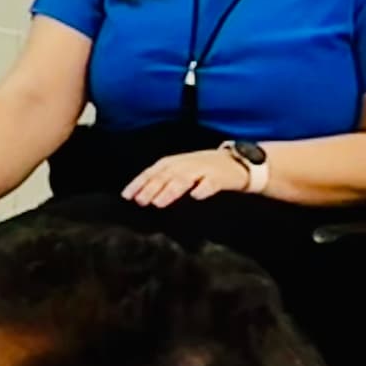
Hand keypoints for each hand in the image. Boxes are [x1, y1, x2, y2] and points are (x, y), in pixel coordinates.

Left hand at [122, 149, 249, 208]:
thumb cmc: (204, 169)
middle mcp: (187, 163)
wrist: (238, 162)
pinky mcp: (221, 176)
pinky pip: (212, 182)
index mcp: (175, 162)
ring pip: (185, 179)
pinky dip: (203, 188)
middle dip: (151, 188)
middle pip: (166, 175)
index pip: (153, 171)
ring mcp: (204, 169)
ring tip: (159, 202)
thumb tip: (140, 194)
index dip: (139, 182)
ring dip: (171, 190)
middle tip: (140, 201)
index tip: (126, 196)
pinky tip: (196, 196)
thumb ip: (163, 180)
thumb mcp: (181, 171)